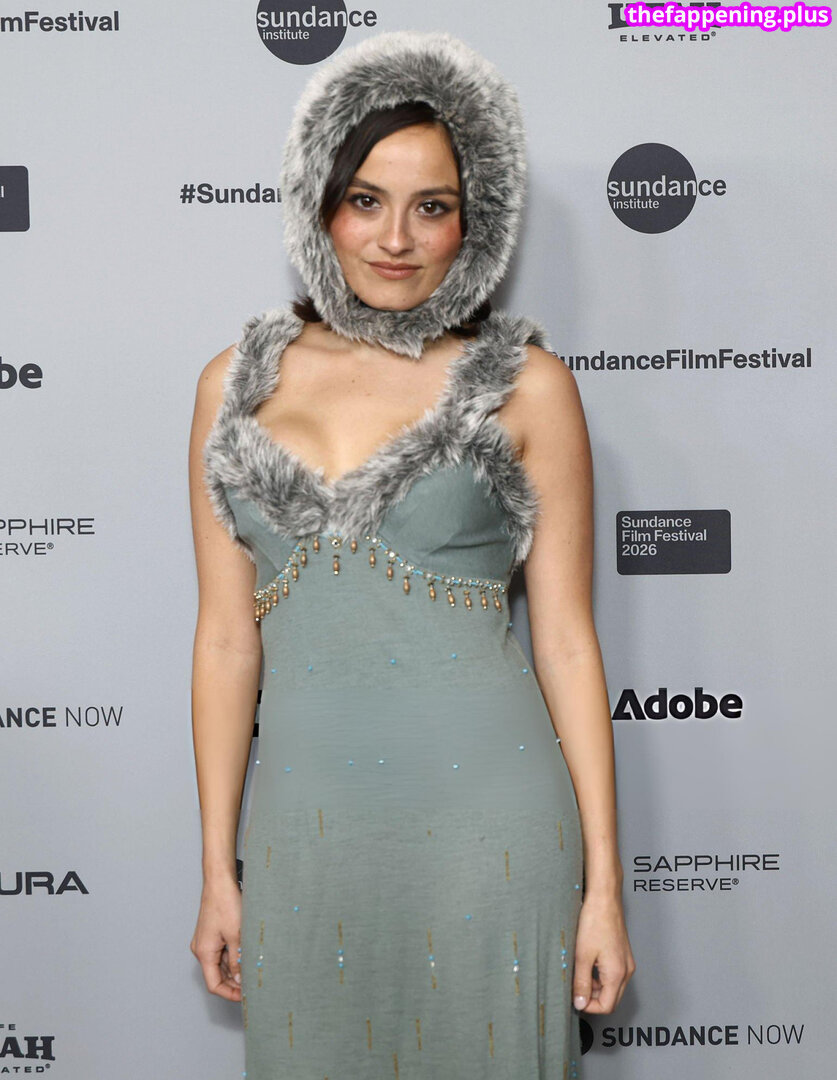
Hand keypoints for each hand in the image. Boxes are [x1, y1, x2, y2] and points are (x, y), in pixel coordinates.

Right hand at [190, 876, 242, 1001]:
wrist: (219, 882)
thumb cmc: (226, 904)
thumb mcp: (236, 935)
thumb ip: (237, 961)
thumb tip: (240, 980)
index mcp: (204, 952)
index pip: (214, 984)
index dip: (229, 993)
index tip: (245, 996)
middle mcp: (201, 949)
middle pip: (216, 975)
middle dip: (233, 983)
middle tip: (252, 985)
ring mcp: (205, 941)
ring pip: (219, 964)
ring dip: (233, 971)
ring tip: (251, 972)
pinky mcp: (211, 934)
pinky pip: (220, 953)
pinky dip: (231, 958)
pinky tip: (245, 958)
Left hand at [572, 891, 634, 1013]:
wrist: (604, 898)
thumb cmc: (595, 921)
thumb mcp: (582, 955)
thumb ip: (581, 982)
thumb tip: (580, 1003)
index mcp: (618, 974)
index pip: (607, 1006)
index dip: (589, 1007)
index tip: (575, 999)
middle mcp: (626, 970)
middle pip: (611, 998)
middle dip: (592, 998)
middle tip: (575, 988)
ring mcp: (626, 961)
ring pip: (611, 986)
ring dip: (595, 986)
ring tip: (578, 973)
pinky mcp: (622, 954)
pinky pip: (612, 973)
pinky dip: (599, 975)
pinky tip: (587, 963)